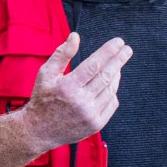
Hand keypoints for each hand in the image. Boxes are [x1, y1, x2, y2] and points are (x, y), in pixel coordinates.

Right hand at [15, 33, 131, 154]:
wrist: (39, 130)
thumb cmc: (43, 98)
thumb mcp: (46, 74)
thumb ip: (62, 54)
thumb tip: (75, 36)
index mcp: (68, 87)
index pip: (94, 65)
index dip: (108, 52)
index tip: (119, 42)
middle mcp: (80, 101)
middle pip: (106, 76)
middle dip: (119, 60)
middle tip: (127, 49)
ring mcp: (90, 115)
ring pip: (111, 89)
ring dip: (116, 75)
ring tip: (117, 65)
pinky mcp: (96, 125)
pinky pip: (111, 104)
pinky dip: (113, 91)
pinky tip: (110, 83)